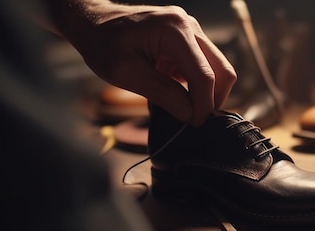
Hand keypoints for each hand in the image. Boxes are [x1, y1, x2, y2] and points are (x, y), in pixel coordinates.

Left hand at [55, 2, 236, 125]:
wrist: (93, 23)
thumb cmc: (102, 44)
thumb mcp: (126, 73)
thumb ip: (161, 93)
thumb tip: (189, 115)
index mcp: (174, 30)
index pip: (204, 75)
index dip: (203, 105)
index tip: (195, 125)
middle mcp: (188, 25)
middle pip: (222, 69)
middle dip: (213, 99)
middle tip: (195, 120)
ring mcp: (190, 29)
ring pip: (217, 67)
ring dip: (205, 91)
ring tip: (183, 107)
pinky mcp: (187, 37)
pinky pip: (203, 64)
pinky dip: (195, 83)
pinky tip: (175, 91)